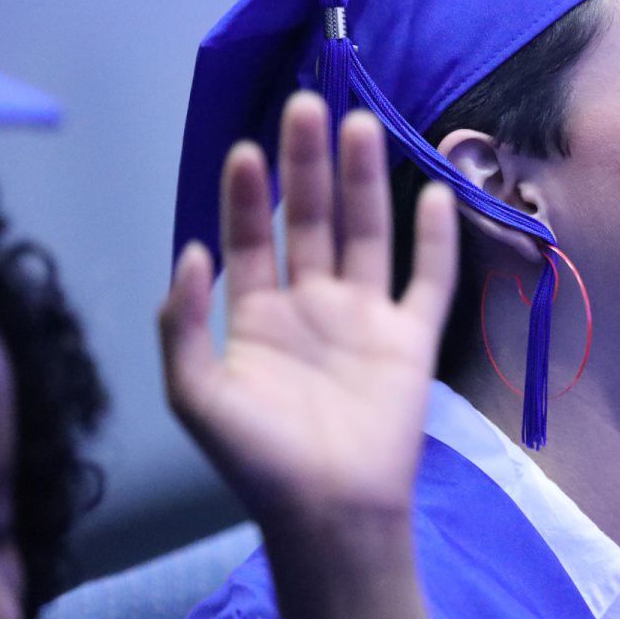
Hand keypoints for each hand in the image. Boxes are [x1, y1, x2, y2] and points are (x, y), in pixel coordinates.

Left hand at [158, 92, 457, 528]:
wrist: (332, 512)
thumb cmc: (260, 459)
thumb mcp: (197, 396)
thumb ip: (183, 324)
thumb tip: (189, 251)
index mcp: (258, 316)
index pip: (252, 240)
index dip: (248, 196)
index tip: (247, 148)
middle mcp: (312, 304)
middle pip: (312, 220)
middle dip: (307, 165)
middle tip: (306, 106)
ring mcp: (366, 317)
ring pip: (367, 234)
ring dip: (363, 181)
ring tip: (359, 125)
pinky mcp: (412, 337)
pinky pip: (430, 278)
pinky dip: (436, 238)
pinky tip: (434, 193)